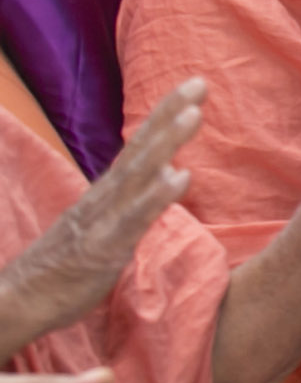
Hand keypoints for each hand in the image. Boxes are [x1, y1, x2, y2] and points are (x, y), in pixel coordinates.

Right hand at [0, 81, 204, 356]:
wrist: (18, 301)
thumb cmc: (64, 268)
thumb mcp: (102, 230)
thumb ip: (129, 206)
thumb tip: (160, 181)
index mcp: (106, 194)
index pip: (138, 147)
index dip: (163, 116)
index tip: (192, 88)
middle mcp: (103, 198)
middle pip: (140, 148)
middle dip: (169, 113)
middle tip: (199, 81)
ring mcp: (102, 220)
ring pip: (138, 174)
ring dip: (166, 142)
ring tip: (194, 114)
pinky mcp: (101, 249)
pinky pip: (132, 219)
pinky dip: (156, 197)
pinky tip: (180, 177)